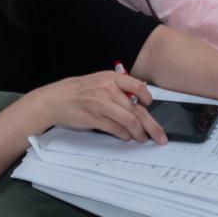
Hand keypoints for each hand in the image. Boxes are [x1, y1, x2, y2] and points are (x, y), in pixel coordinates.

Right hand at [39, 71, 163, 143]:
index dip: (148, 98)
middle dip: (152, 125)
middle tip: (160, 136)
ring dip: (139, 132)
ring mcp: (102, 104)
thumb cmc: (81, 91)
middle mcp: (108, 90)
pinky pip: (116, 129)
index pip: (138, 86)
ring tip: (143, 138)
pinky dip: (125, 135)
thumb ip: (119, 88)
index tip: (151, 106)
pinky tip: (128, 137)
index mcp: (112, 78)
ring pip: (129, 120)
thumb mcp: (101, 81)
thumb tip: (139, 99)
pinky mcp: (95, 118)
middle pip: (137, 109)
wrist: (57, 99)